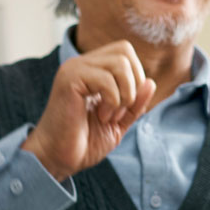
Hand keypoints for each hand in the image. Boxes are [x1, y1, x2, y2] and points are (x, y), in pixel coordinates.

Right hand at [22, 41, 156, 181]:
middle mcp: (81, 64)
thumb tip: (151, 82)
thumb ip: (135, 103)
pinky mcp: (69, 79)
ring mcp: (73, 69)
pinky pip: (107, 79)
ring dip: (124, 94)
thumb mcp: (119, 121)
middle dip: (133, 84)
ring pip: (120, 63)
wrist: (58, 158)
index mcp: (92, 70)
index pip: (125, 52)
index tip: (123, 107)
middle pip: (125, 51)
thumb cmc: (84, 142)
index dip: (136, 78)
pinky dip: (113, 101)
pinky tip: (100, 116)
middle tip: (118, 111)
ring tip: (108, 115)